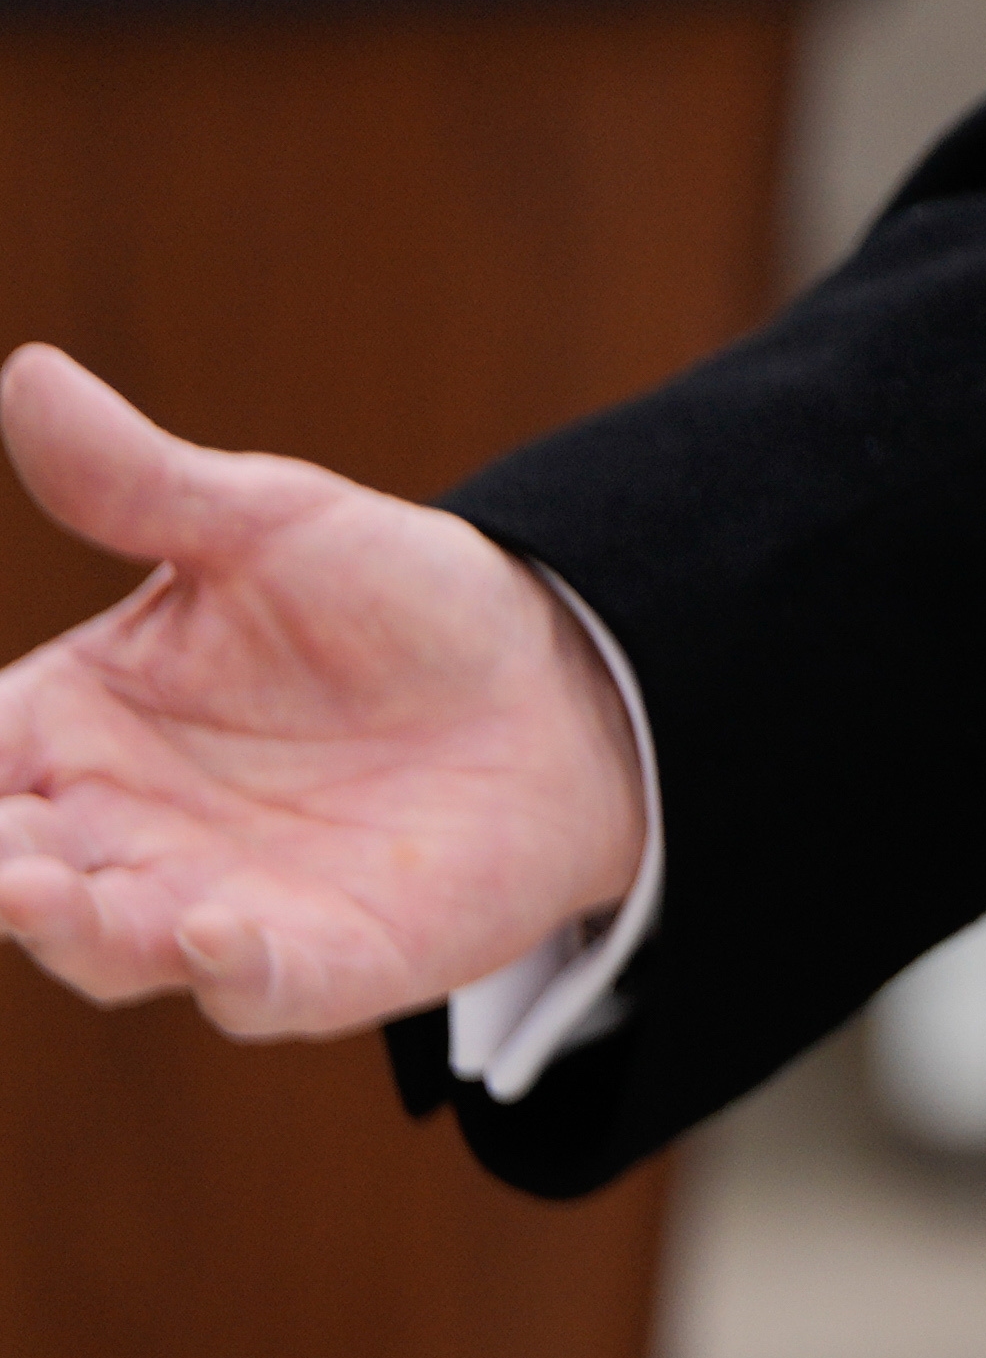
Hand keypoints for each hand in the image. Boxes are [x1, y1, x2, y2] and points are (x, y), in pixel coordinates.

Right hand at [0, 344, 647, 1039]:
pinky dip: (221, 969)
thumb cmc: (389, 605)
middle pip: (6, 866)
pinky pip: (252, 985)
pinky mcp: (320, 961)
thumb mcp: (268, 524)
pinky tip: (205, 936)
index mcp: (71, 731)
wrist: (558, 682)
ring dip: (62, 926)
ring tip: (25, 890)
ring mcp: (208, 909)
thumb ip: (139, 482)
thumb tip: (29, 372)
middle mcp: (114, 835)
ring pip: (99, 943)